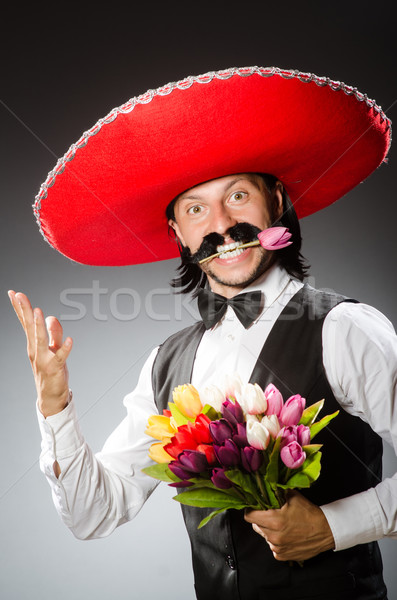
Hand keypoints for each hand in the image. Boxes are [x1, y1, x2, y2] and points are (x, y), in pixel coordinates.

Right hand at [8, 290, 72, 417]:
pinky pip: (60, 357)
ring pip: (40, 340)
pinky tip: (69, 340)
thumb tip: (51, 317)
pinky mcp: (55, 368)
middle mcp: (35, 350)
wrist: (51, 397)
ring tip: (38, 312)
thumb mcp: (53, 348)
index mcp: (34, 344)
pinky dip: (65, 349)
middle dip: (24, 311)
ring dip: (38, 326)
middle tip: (18, 295)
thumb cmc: (52, 372)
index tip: (13, 293)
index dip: (20, 308)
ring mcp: (43, 360)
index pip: (25, 323)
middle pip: (29, 327)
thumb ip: (54, 333)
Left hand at [244, 490, 334, 561]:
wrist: (325, 531)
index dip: (250, 509)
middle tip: (270, 514)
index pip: (249, 516)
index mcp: (274, 520)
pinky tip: (286, 535)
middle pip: (256, 526)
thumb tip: (266, 487)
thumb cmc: (309, 513)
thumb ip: (277, 492)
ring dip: (269, 530)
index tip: (254, 507)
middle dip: (260, 519)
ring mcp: (277, 547)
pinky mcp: (282, 556)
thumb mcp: (293, 496)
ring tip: (282, 525)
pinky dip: (276, 541)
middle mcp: (274, 536)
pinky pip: (273, 546)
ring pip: (265, 536)